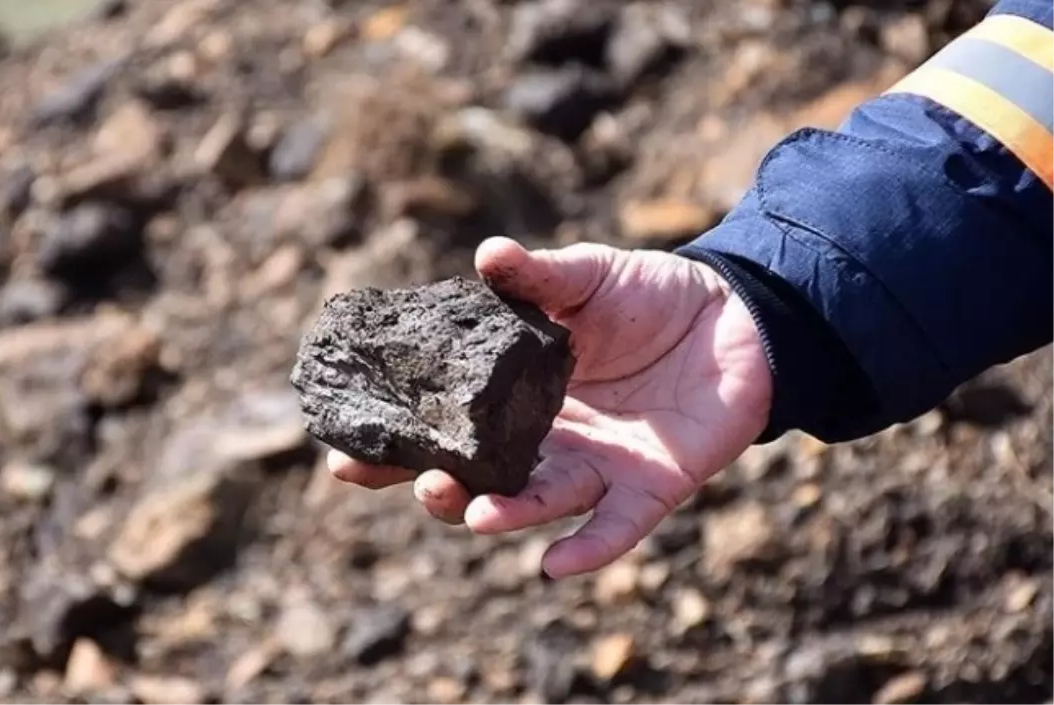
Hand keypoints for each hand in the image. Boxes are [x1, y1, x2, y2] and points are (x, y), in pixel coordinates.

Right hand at [328, 236, 771, 578]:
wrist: (737, 317)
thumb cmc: (652, 296)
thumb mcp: (588, 277)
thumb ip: (538, 278)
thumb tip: (486, 254)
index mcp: (517, 395)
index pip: (447, 426)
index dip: (398, 443)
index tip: (343, 453)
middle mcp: (547, 440)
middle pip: (480, 477)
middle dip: (439, 487)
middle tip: (411, 479)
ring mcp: (596, 467)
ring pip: (538, 502)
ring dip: (502, 513)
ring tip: (468, 510)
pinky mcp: (650, 487)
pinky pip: (616, 528)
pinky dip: (587, 549)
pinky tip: (555, 566)